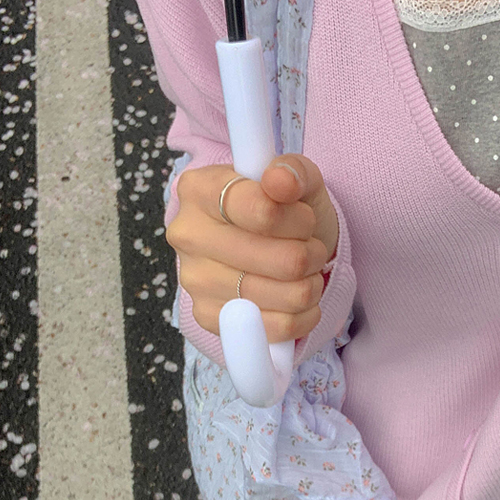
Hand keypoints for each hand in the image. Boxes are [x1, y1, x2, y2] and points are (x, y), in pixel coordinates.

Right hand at [166, 154, 339, 343]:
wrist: (273, 249)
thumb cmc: (284, 211)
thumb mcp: (297, 180)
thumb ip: (293, 171)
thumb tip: (280, 180)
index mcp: (199, 189)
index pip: (261, 210)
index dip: (299, 219)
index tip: (305, 217)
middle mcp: (187, 234)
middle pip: (280, 260)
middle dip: (310, 254)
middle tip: (311, 249)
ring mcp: (194, 280)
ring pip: (284, 295)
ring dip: (310, 285)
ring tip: (306, 272)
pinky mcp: (208, 317)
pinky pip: (277, 328)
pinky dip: (303, 315)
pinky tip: (300, 301)